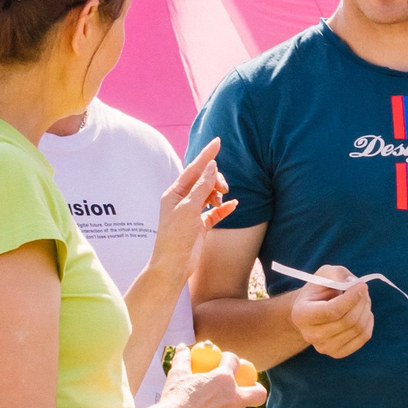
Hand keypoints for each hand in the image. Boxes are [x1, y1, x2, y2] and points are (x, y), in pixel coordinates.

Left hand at [151, 141, 233, 279]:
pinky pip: (215, 212)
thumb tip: (211, 166)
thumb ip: (201, 187)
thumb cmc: (175, 237)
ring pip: (210, 194)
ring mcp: (192, 213)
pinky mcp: (200, 226)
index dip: (206, 155)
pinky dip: (224, 207)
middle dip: (215, 179)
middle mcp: (183, 201)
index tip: (218, 141)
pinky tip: (233, 205)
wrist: (173, 266)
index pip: (193, 169)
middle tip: (223, 187)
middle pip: (203, 180)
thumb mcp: (188, 208)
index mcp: (174, 193)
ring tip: (223, 198)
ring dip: (219, 193)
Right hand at [160, 349, 266, 407]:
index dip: (230, 358)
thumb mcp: (177, 375)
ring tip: (215, 407)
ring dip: (233, 406)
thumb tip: (182, 347)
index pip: (235, 361)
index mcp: (223, 378)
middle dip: (256, 387)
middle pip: (258, 391)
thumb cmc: (174, 399)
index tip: (223, 360)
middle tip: (246, 386)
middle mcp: (234, 397)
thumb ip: (183, 359)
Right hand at [290, 264, 373, 357]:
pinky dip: (368, 322)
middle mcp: (310, 335)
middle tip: (363, 290)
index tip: (362, 286)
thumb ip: (337, 274)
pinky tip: (363, 313)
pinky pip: (363, 338)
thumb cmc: (320, 289)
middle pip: (347, 321)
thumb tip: (353, 284)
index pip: (332, 311)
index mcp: (301, 314)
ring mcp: (323, 347)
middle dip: (361, 302)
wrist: (313, 310)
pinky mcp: (337, 353)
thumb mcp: (325, 274)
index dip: (351, 298)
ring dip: (366, 310)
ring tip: (362, 299)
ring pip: (357, 329)